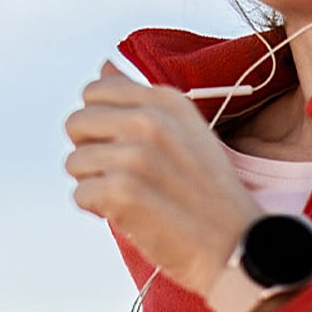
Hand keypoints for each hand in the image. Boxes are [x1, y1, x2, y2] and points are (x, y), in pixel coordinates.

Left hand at [64, 62, 262, 299]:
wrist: (236, 244)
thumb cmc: (209, 192)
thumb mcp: (188, 130)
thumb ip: (143, 100)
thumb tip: (103, 68)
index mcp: (166, 100)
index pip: (96, 91)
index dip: (99, 121)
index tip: (120, 143)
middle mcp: (149, 121)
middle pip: (76, 123)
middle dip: (91, 151)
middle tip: (122, 174)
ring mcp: (134, 156)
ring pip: (74, 162)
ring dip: (95, 183)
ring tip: (131, 196)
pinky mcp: (122, 192)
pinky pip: (81, 195)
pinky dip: (99, 209)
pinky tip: (130, 213)